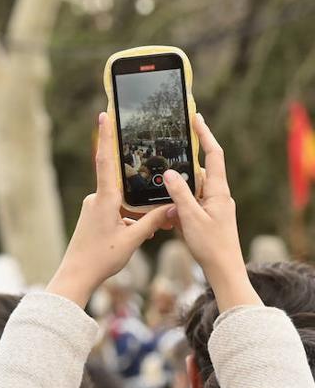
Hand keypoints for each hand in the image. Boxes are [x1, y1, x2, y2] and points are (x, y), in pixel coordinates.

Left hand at [46, 112, 172, 307]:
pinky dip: (130, 221)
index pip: (105, 160)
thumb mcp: (133, 239)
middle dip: (143, 198)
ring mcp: (93, 208)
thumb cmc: (100, 258)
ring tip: (151, 233)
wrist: (75, 277)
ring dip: (138, 215)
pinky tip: (139, 236)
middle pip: (126, 188)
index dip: (106, 137)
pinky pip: (117, 212)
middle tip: (157, 214)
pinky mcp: (93, 218)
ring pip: (123, 203)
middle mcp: (96, 199)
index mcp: (104, 199)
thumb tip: (173, 206)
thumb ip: (153, 221)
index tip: (103, 115)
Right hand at [163, 114, 260, 310]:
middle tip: (164, 160)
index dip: (205, 135)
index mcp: (218, 191)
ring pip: (191, 190)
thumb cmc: (211, 245)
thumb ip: (179, 194)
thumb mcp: (190, 218)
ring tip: (162, 198)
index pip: (214, 155)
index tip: (195, 118)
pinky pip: (190, 204)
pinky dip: (177, 206)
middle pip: (199, 172)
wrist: (224, 270)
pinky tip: (167, 216)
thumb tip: (169, 172)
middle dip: (181, 169)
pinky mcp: (207, 217)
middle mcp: (218, 195)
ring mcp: (213, 207)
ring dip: (176, 193)